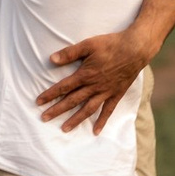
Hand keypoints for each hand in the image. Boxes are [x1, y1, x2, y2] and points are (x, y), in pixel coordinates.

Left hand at [35, 25, 154, 136]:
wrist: (136, 49)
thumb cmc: (111, 44)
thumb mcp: (89, 44)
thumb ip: (70, 53)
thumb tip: (51, 59)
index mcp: (85, 74)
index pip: (63, 87)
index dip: (50, 94)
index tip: (38, 102)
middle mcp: (94, 86)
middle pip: (72, 101)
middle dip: (57, 110)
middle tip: (44, 119)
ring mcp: (106, 92)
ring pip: (87, 109)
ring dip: (75, 120)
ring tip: (64, 129)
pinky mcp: (116, 94)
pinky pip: (108, 111)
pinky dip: (102, 121)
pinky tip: (95, 131)